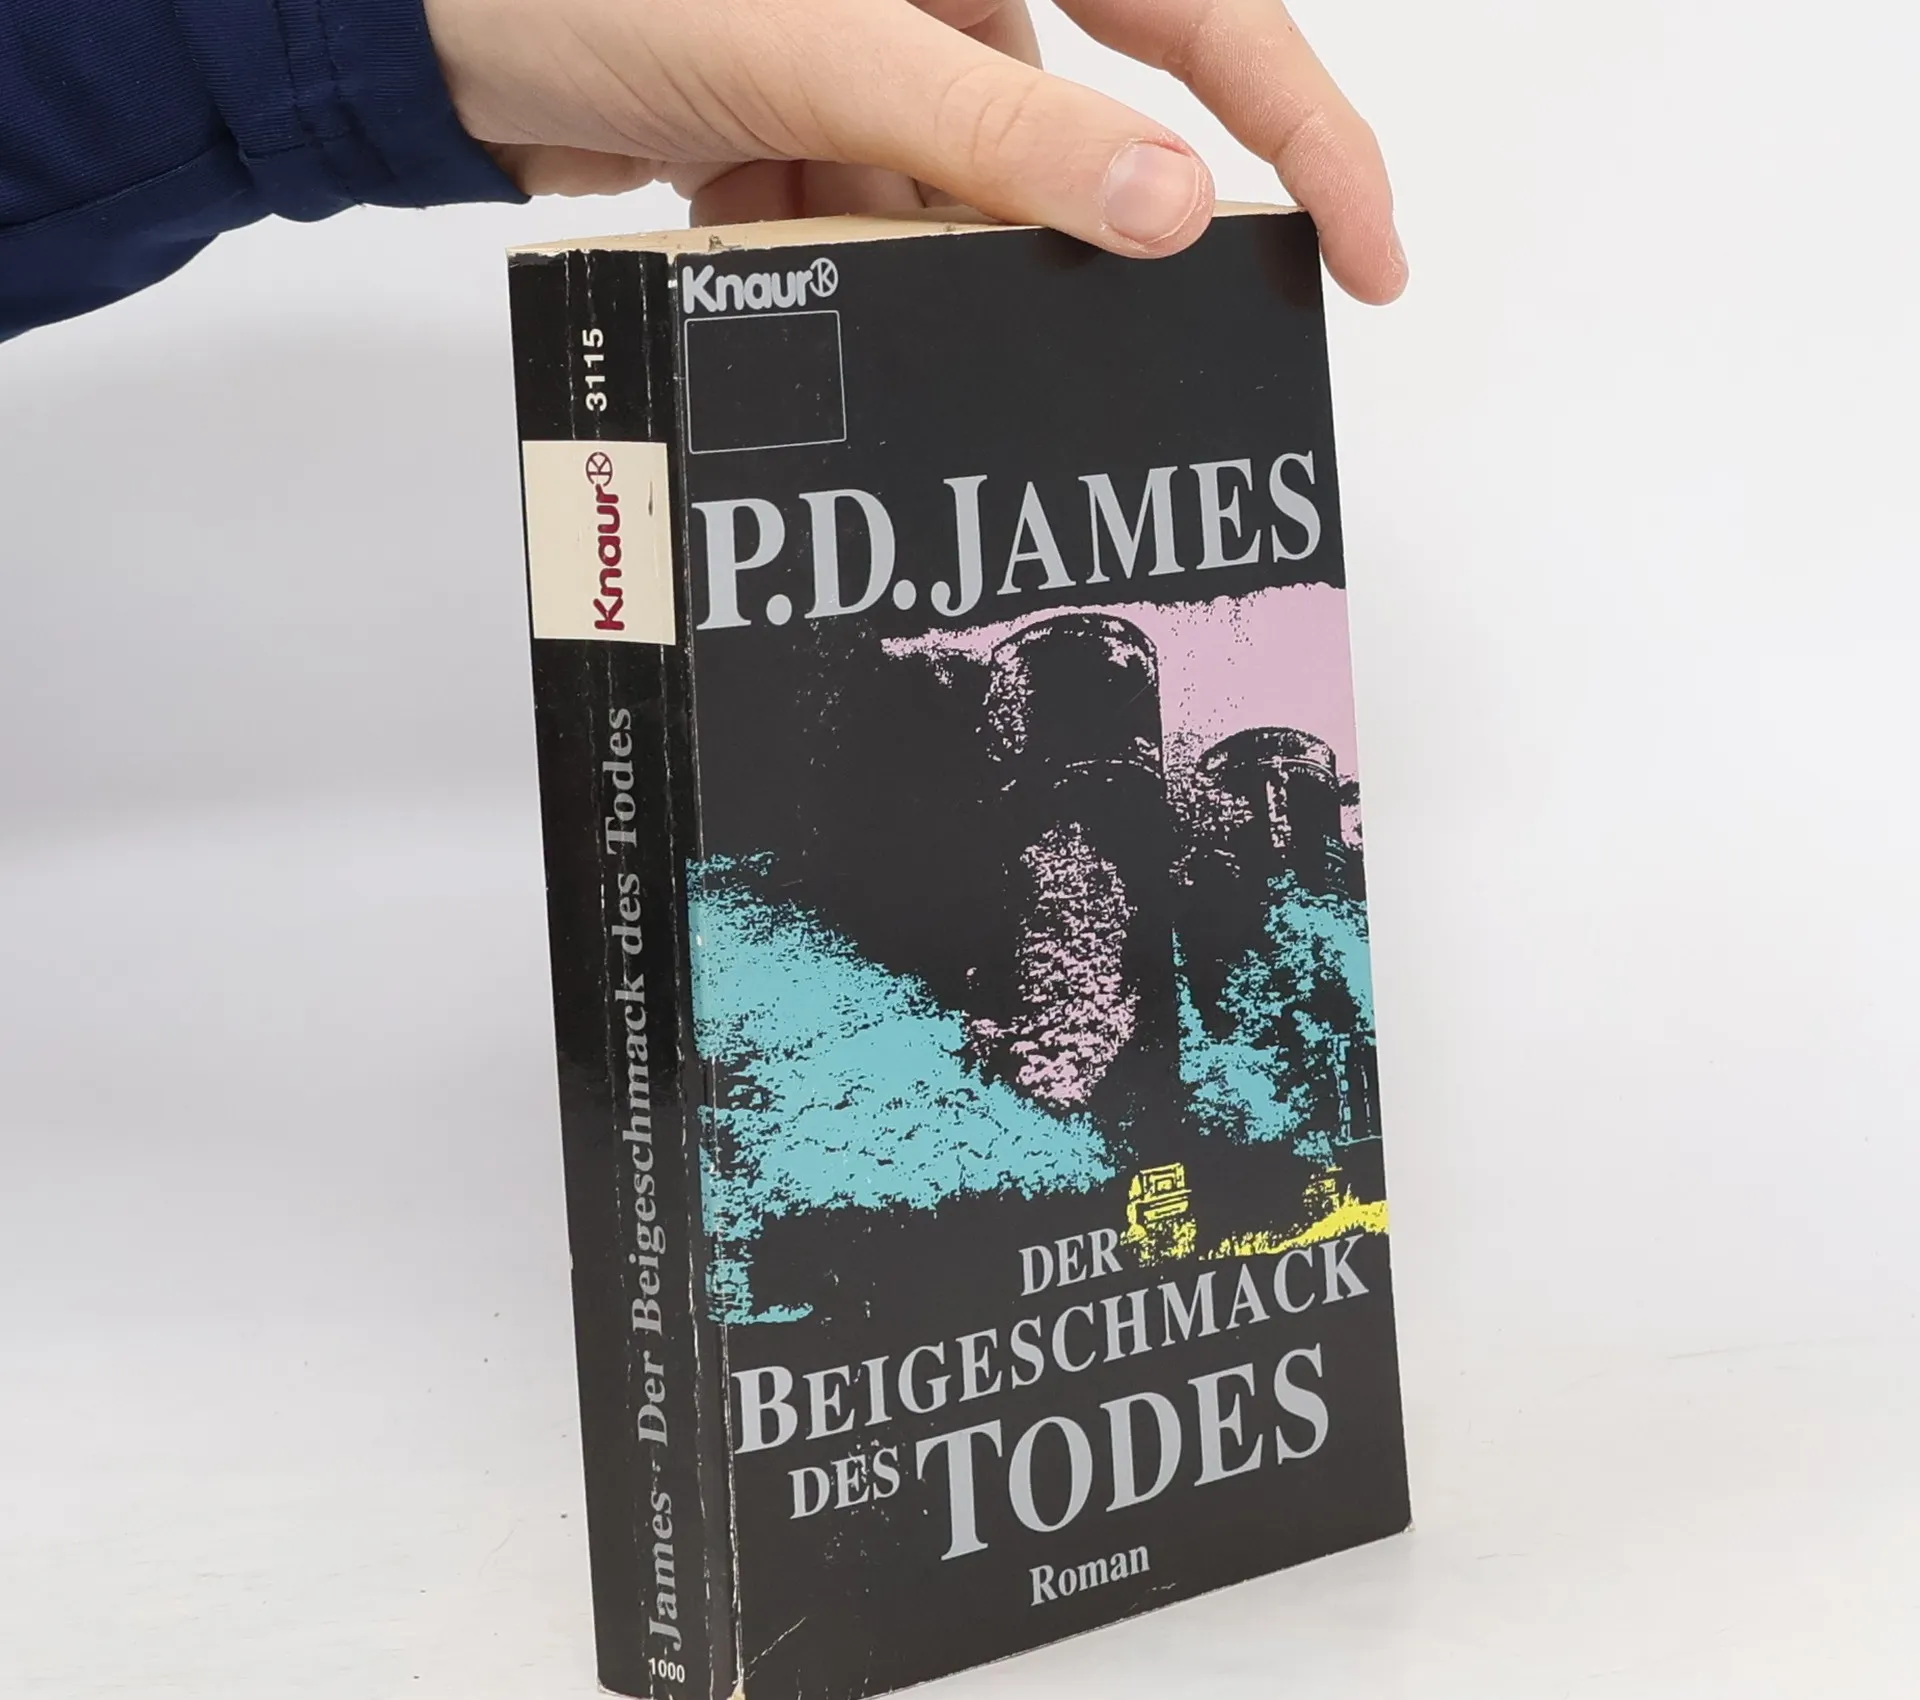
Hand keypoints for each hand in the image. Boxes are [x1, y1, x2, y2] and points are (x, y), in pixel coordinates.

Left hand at [424, 0, 1404, 301]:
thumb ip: (998, 130)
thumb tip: (1168, 207)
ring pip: (948, 181)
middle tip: (968, 284)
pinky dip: (810, 231)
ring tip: (780, 212)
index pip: (1203, 9)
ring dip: (879, 238)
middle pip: (1060, 119)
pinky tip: (729, 206)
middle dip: (1004, 221)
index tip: (1370, 252)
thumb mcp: (818, 48)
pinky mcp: (798, 89)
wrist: (400, 15)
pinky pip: (860, 195)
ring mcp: (867, 26)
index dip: (1308, 125)